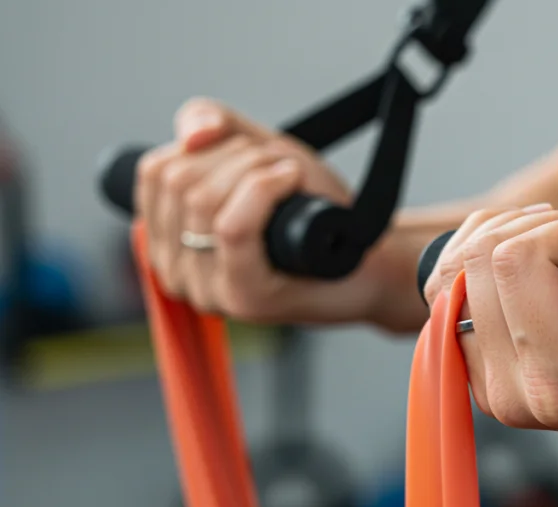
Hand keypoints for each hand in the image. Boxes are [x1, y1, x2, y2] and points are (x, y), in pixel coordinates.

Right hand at [134, 97, 389, 324]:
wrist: (369, 256)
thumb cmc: (314, 211)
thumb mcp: (256, 152)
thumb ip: (212, 124)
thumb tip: (191, 135)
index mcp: (167, 238)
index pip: (155, 171)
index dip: (205, 145)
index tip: (250, 155)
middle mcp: (177, 271)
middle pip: (178, 182)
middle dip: (237, 155)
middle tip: (279, 167)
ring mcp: (208, 290)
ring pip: (203, 200)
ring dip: (256, 168)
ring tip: (290, 178)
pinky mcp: (244, 298)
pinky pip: (232, 227)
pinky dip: (264, 189)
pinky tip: (291, 181)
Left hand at [426, 181, 557, 453]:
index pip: (515, 263)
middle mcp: (518, 396)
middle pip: (475, 263)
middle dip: (536, 228)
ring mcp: (497, 390)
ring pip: (451, 275)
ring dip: (507, 236)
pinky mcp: (489, 376)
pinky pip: (451, 296)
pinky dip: (486, 256)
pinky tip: (531, 251)